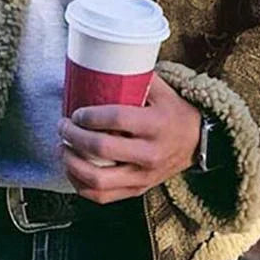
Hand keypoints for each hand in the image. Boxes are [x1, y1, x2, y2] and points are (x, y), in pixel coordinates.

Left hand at [57, 73, 201, 203]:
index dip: (90, 115)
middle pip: (101, 148)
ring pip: (98, 180)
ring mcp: (143, 176)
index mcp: (156, 124)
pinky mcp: (137, 190)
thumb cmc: (173, 111)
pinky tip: (72, 169)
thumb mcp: (161, 89)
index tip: (76, 112)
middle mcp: (150, 153)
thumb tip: (102, 62)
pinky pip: (102, 197)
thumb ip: (135, 77)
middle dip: (73, 136)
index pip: (116, 119)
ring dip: (72, 163)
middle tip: (63, 126)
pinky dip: (80, 185)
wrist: (197, 142)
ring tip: (62, 148)